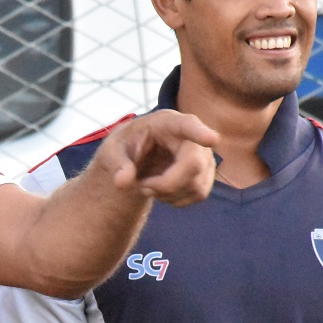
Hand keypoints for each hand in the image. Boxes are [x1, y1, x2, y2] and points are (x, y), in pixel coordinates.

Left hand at [98, 110, 217, 205]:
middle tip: (142, 187)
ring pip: (197, 185)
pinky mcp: (206, 174)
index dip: (200, 132)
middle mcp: (192, 137)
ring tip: (149, 185)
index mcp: (167, 122)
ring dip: (168, 194)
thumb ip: (115, 164)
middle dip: (167, 184)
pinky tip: (163, 190)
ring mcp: (203, 155)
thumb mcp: (111, 152)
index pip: (187, 125)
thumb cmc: (125, 147)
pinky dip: (176, 199)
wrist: (136, 158)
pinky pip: (198, 194)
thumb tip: (122, 182)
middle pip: (193, 165)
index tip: (211, 138)